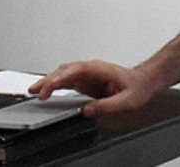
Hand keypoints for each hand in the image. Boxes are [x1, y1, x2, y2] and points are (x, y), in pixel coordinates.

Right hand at [28, 60, 158, 117]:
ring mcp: (87, 74)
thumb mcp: (126, 100)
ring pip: (63, 74)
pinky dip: (55, 85)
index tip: (49, 86)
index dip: (61, 77)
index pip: (75, 70)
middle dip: (49, 80)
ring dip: (48, 81)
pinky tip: (46, 90)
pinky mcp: (86, 81)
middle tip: (35, 91)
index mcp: (100, 69)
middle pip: (65, 71)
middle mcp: (91, 69)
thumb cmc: (138, 86)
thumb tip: (87, 110)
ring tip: (34, 91)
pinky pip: (67, 81)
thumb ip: (107, 105)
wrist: (145, 81)